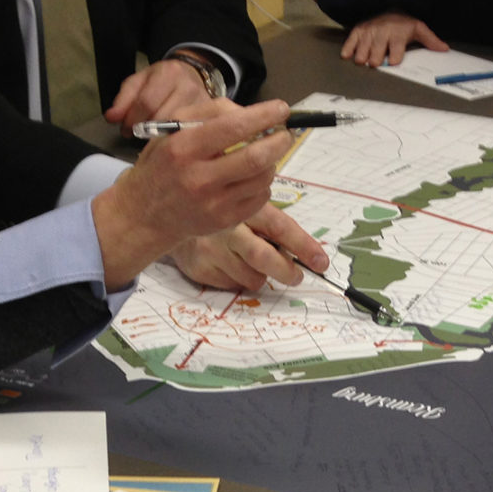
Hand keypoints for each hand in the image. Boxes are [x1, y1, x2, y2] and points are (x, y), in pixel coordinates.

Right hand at [92, 100, 297, 288]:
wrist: (146, 213)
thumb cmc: (163, 164)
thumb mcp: (172, 129)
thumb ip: (208, 114)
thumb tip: (250, 112)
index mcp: (184, 148)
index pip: (233, 127)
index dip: (264, 116)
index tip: (282, 109)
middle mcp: (199, 178)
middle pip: (255, 157)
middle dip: (279, 141)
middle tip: (285, 134)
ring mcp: (214, 203)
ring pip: (262, 178)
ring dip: (272, 162)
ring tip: (266, 154)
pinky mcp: (224, 221)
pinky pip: (259, 198)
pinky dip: (263, 184)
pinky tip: (253, 177)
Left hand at [105, 58, 216, 134]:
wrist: (192, 76)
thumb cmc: (162, 82)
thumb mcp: (140, 82)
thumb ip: (123, 99)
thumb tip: (111, 118)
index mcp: (168, 73)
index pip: (146, 102)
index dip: (131, 120)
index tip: (124, 128)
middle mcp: (188, 87)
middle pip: (161, 118)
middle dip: (143, 130)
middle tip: (135, 134)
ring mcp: (203, 104)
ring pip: (176, 131)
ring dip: (159, 138)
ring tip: (151, 137)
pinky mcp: (211, 120)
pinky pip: (189, 136)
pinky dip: (175, 141)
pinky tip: (168, 140)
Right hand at [172, 204, 330, 291]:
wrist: (171, 215)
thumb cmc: (220, 212)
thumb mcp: (246, 206)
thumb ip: (271, 226)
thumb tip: (306, 254)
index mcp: (242, 205)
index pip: (279, 226)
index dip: (303, 246)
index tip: (321, 262)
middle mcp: (225, 227)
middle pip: (262, 257)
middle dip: (286, 271)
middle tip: (296, 276)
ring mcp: (210, 250)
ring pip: (251, 278)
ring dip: (262, 276)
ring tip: (253, 263)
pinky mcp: (199, 269)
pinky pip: (233, 286)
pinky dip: (240, 280)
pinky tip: (231, 265)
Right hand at [340, 12, 448, 67]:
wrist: (389, 6)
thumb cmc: (404, 23)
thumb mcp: (419, 29)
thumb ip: (430, 41)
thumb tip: (444, 49)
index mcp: (398, 34)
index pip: (395, 51)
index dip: (393, 58)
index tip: (392, 62)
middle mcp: (382, 32)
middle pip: (375, 55)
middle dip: (375, 61)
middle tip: (377, 62)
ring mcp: (369, 31)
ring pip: (361, 53)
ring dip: (362, 59)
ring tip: (366, 60)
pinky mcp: (358, 30)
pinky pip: (350, 42)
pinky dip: (348, 51)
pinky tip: (350, 56)